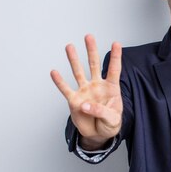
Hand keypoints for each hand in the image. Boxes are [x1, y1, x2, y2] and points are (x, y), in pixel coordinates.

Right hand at [50, 35, 122, 149]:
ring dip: (74, 60)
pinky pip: (66, 89)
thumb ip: (102, 111)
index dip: (115, 57)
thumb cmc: (110, 124)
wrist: (98, 134)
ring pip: (78, 73)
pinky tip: (54, 72)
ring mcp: (85, 92)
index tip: (116, 43)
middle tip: (88, 36)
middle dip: (91, 50)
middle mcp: (97, 86)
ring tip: (69, 47)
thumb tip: (85, 105)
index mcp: (111, 88)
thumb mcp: (113, 120)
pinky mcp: (74, 101)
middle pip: (94, 65)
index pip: (114, 69)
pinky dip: (60, 82)